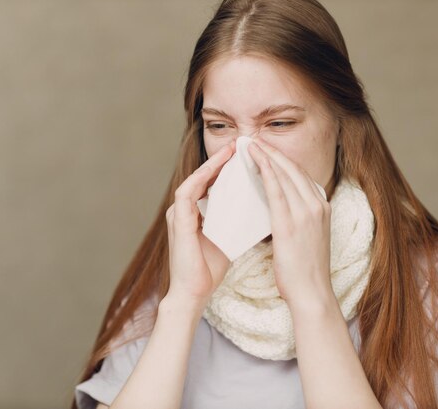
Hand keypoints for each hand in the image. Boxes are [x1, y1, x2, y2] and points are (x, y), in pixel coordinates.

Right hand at [165, 140, 235, 307]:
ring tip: (232, 151)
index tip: (249, 156)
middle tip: (243, 144)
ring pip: (195, 179)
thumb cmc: (209, 269)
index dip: (228, 167)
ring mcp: (178, 214)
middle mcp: (184, 209)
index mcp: (195, 212)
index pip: (212, 183)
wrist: (193, 294)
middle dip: (222, 160)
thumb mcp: (226, 236)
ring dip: (212, 164)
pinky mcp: (177, 221)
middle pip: (203, 177)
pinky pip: (188, 192)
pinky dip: (202, 178)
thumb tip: (260, 206)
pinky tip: (218, 169)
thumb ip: (235, 219)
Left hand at [247, 136, 333, 307]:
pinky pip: (276, 189)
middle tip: (255, 139)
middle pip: (293, 169)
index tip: (267, 149)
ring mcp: (305, 213)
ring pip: (284, 174)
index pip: (300, 175)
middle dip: (274, 151)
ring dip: (267, 155)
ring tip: (251, 143)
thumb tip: (281, 210)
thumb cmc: (305, 270)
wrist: (312, 293)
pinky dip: (265, 171)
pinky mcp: (290, 222)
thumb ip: (297, 219)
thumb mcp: (307, 238)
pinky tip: (253, 160)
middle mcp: (316, 205)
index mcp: (321, 208)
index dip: (283, 160)